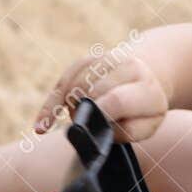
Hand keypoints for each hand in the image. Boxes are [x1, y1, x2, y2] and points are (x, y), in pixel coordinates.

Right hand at [33, 40, 171, 143]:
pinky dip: (51, 104)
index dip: (98, 115)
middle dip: (84, 112)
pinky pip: (62, 81)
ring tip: (81, 118)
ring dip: (71, 107)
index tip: (88, 128)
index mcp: (145, 87)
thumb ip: (127, 131)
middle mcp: (126, 66)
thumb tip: (98, 130)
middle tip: (89, 126)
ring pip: (75, 85)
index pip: (116, 100)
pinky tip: (41, 126)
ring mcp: (104, 59)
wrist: (150, 73)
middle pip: (92, 91)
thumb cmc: (145, 109)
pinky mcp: (85, 60)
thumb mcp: (147, 126)